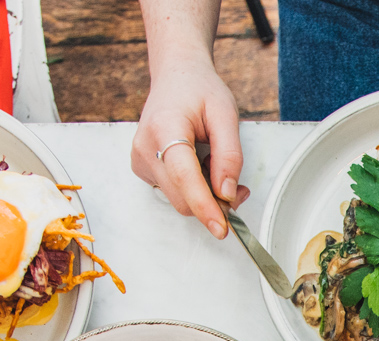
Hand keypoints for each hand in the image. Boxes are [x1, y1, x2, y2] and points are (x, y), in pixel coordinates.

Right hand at [131, 59, 249, 240]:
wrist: (176, 74)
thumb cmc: (199, 89)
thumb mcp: (226, 114)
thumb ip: (229, 155)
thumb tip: (227, 193)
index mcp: (164, 128)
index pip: (184, 178)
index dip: (205, 206)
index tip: (221, 228)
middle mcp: (145, 148)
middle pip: (182, 198)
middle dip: (214, 202)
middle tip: (239, 188)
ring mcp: (140, 160)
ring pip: (179, 199)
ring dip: (204, 194)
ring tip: (215, 163)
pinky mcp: (142, 168)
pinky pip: (172, 192)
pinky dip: (192, 188)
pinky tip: (198, 163)